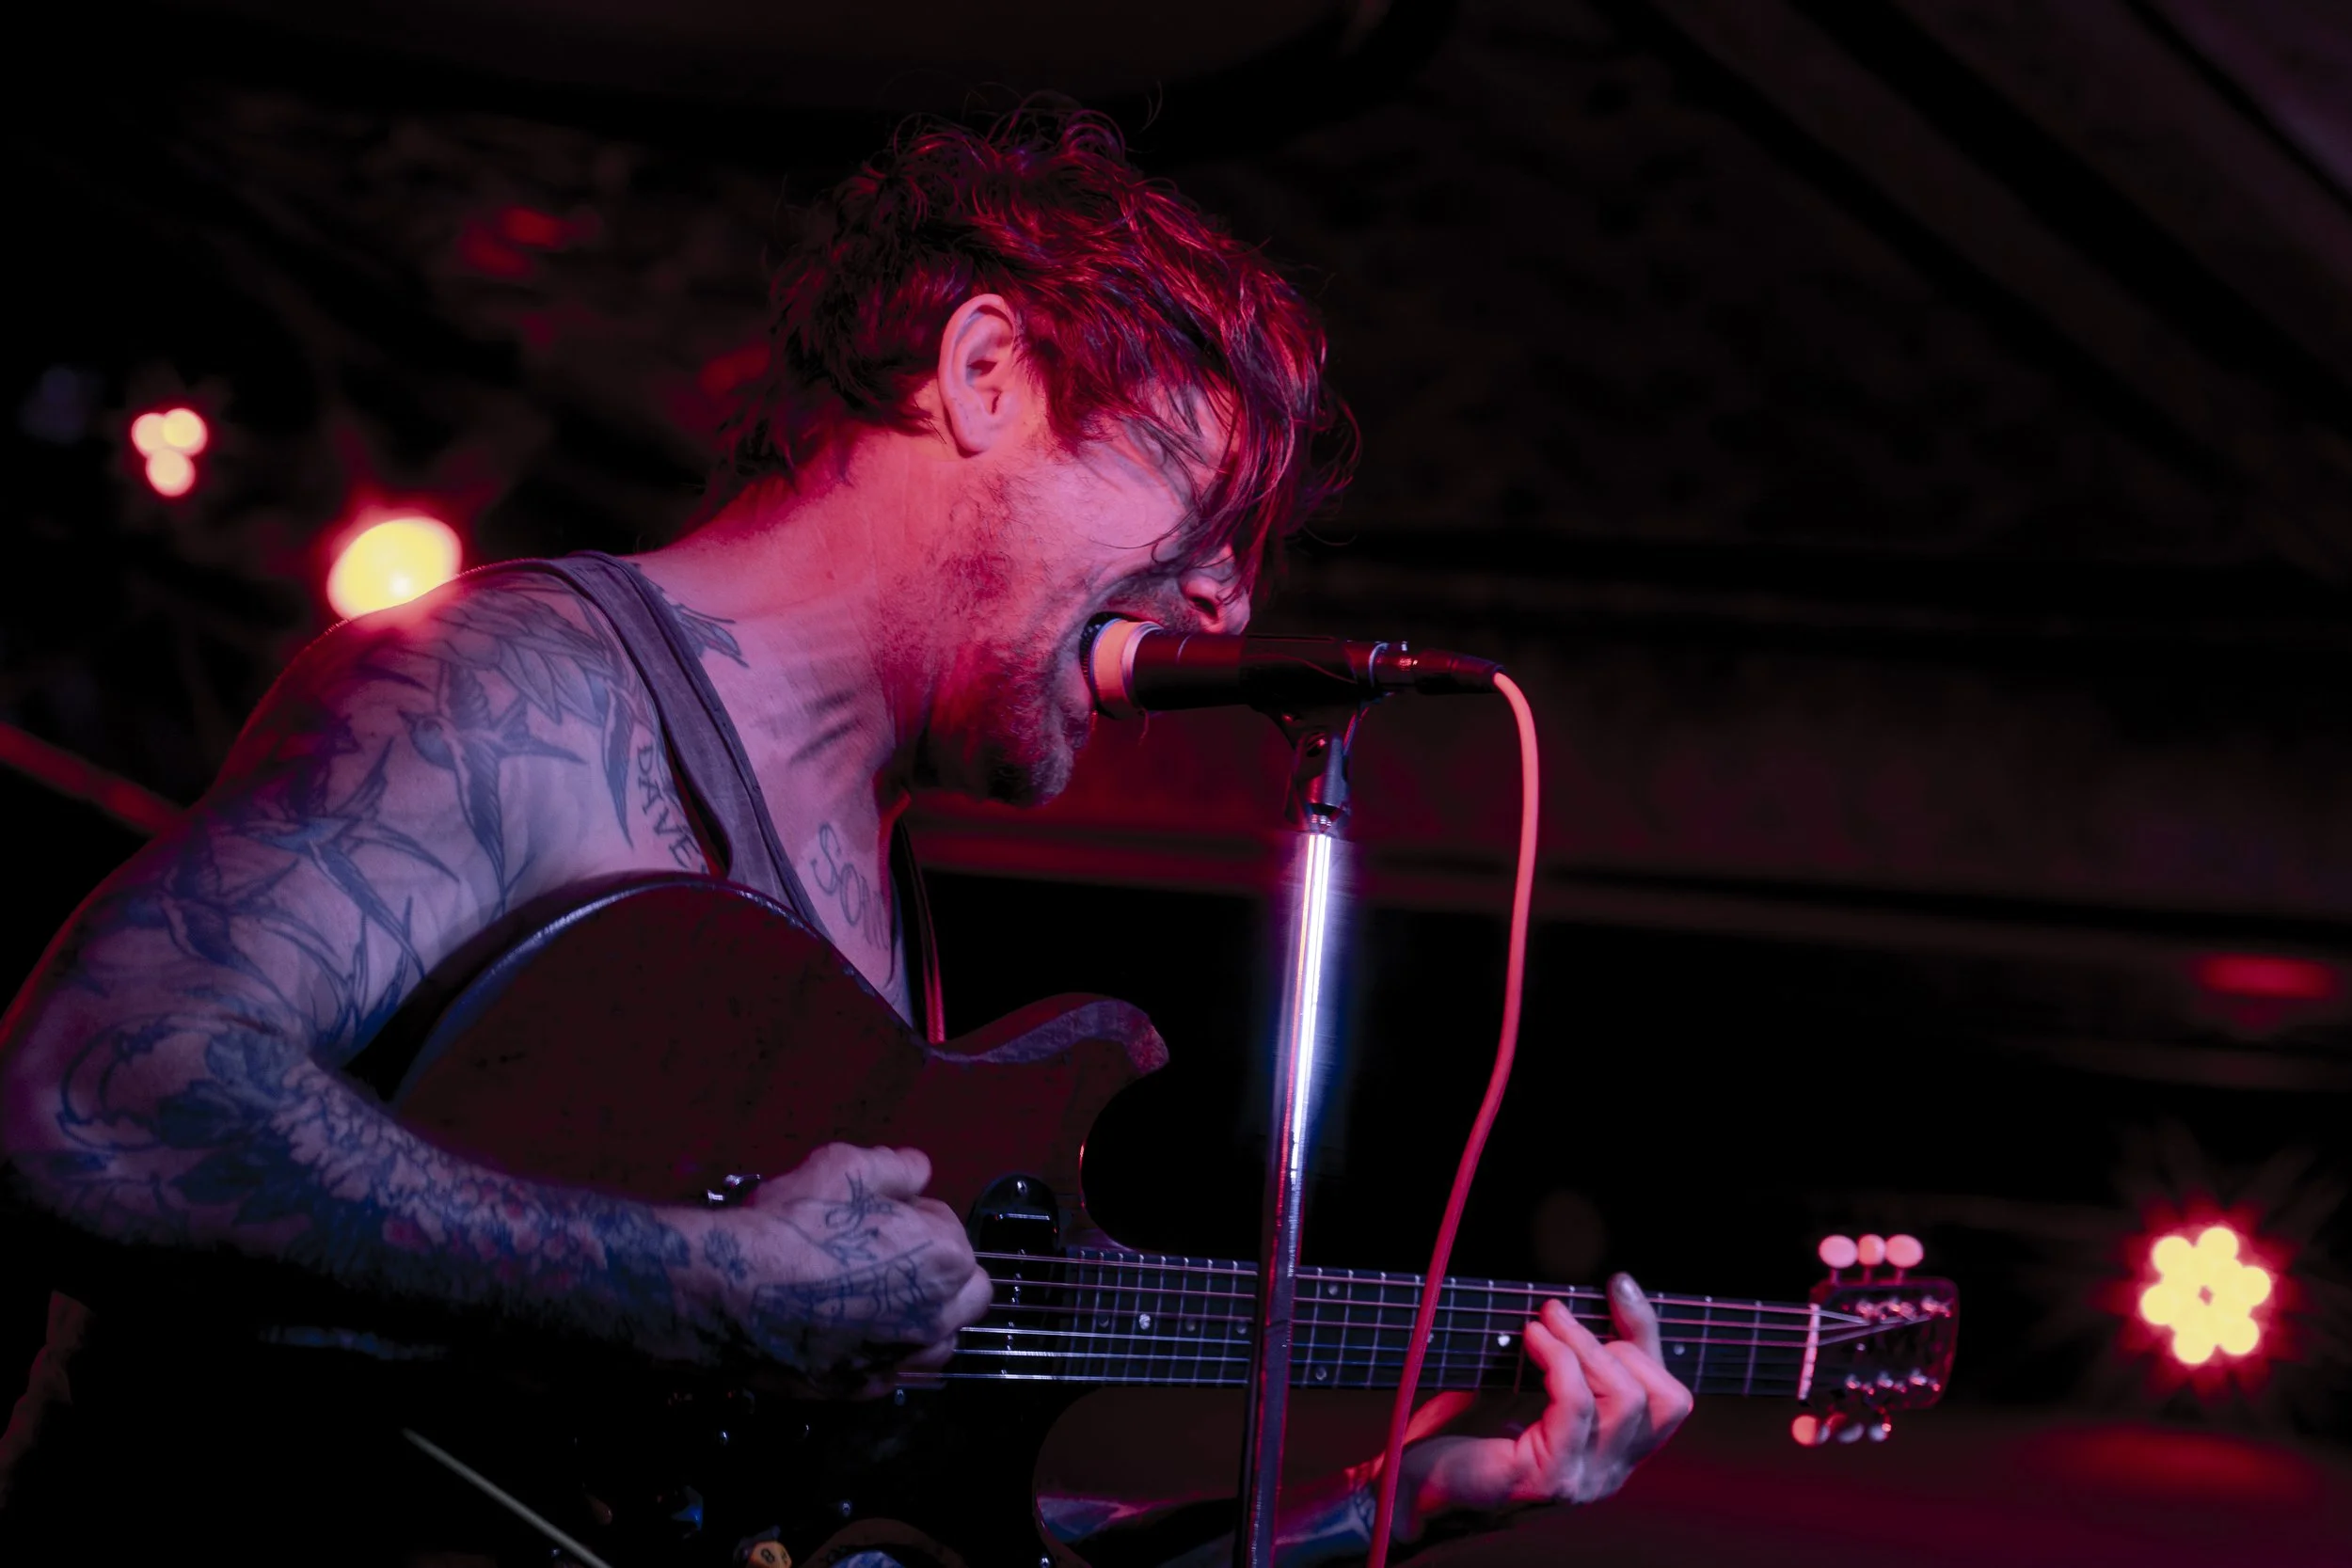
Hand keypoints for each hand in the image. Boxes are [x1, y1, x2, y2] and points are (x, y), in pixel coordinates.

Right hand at [697, 1143, 992, 1394]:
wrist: (733, 1289)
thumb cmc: (794, 1223)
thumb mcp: (845, 1167)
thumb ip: (896, 1167)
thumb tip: (918, 1170)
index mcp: (944, 1258)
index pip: (951, 1231)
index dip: (918, 1217)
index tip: (884, 1216)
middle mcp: (935, 1317)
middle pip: (966, 1293)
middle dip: (940, 1271)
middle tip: (891, 1255)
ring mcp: (900, 1358)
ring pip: (939, 1340)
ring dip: (924, 1317)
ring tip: (878, 1297)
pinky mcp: (863, 1389)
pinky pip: (896, 1370)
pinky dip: (887, 1351)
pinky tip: (855, 1332)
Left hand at [1397, 1272, 1692, 1527]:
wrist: (1409, 1486)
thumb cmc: (1460, 1436)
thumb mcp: (1525, 1388)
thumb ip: (1562, 1361)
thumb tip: (1573, 1299)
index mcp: (1612, 1453)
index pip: (1668, 1397)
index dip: (1648, 1333)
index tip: (1617, 1285)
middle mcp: (1609, 1474)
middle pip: (1665, 1400)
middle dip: (1623, 1340)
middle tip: (1561, 1314)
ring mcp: (1584, 1481)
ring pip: (1627, 1399)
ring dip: (1584, 1344)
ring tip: (1543, 1322)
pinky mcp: (1550, 1479)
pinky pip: (1578, 1405)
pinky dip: (1558, 1360)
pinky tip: (1530, 1339)